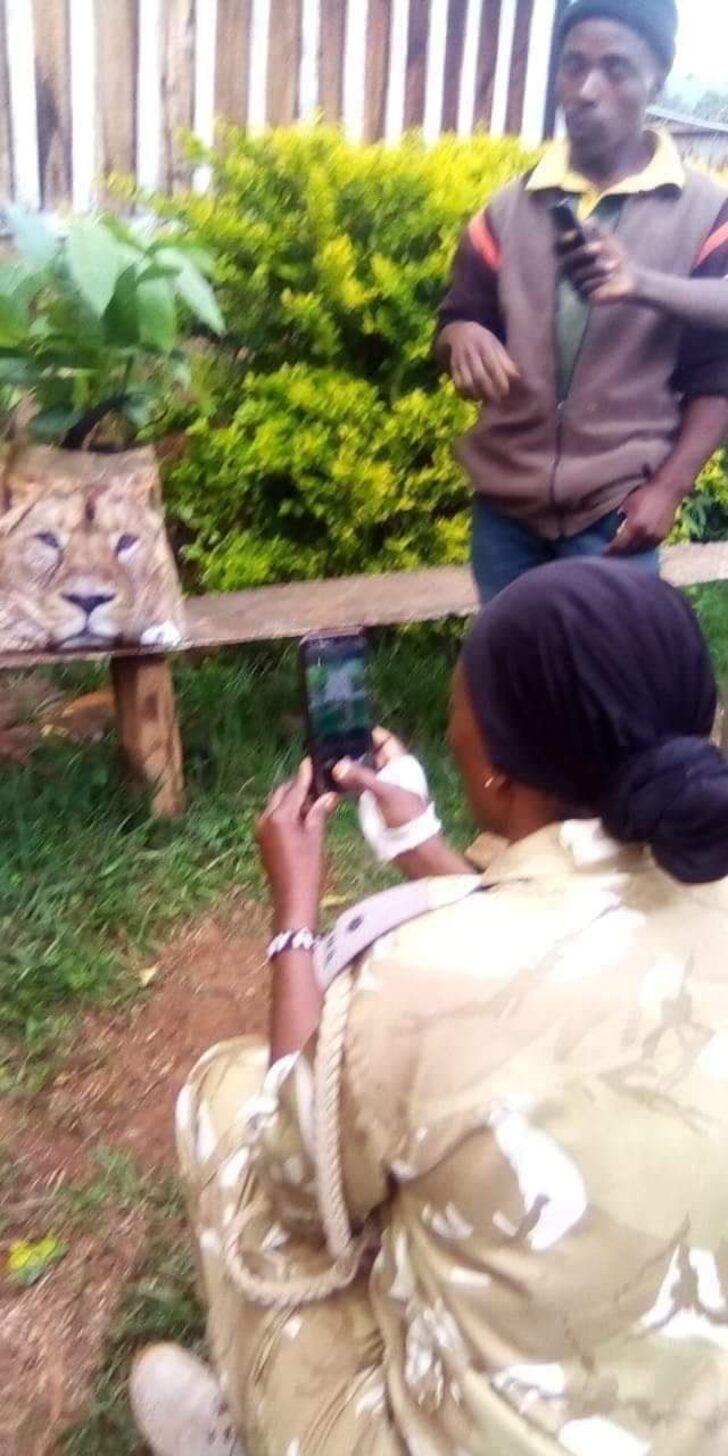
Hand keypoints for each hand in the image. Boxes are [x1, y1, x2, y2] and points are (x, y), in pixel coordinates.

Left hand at [257, 760, 337, 927]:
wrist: (293, 897)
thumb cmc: (308, 868)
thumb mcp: (316, 837)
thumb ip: (318, 812)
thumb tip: (328, 796)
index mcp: (279, 817)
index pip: (294, 790)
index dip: (303, 776)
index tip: (308, 762)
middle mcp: (265, 820)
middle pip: (281, 795)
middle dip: (296, 788)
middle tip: (314, 783)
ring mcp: (261, 831)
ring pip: (276, 807)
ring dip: (291, 801)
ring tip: (312, 800)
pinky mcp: (262, 840)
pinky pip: (273, 819)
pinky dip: (286, 814)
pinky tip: (302, 817)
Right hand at [335, 728, 471, 879]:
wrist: (409, 845)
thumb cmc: (406, 814)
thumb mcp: (385, 792)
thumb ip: (362, 778)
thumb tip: (338, 766)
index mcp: (400, 764)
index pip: (385, 741)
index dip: (370, 733)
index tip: (348, 728)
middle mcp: (388, 772)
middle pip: (368, 754)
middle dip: (352, 749)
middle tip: (329, 742)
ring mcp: (377, 786)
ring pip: (359, 770)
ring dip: (345, 766)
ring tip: (323, 756)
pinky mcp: (368, 800)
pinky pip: (353, 786)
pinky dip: (342, 782)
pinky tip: (327, 777)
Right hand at [443, 321, 519, 402]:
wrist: (460, 332)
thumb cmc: (484, 341)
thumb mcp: (496, 345)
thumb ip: (506, 361)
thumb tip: (516, 377)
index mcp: (485, 346)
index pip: (493, 366)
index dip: (499, 381)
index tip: (505, 391)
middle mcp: (471, 353)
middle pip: (479, 377)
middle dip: (489, 391)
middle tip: (498, 400)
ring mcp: (460, 361)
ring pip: (467, 383)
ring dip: (477, 395)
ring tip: (486, 400)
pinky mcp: (453, 368)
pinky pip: (458, 384)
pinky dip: (466, 394)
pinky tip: (475, 397)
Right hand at [559, 227, 637, 304]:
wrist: (630, 278)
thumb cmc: (617, 257)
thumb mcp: (608, 239)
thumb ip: (597, 228)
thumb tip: (587, 219)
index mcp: (573, 254)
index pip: (559, 247)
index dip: (564, 240)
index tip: (575, 234)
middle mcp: (570, 270)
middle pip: (565, 262)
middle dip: (582, 253)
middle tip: (600, 246)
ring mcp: (575, 284)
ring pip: (577, 276)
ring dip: (596, 268)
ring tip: (614, 264)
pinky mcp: (583, 296)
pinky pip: (585, 288)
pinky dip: (598, 280)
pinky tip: (610, 277)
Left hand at [605, 481, 679, 555]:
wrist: (667, 489)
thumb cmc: (645, 494)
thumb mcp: (627, 504)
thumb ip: (618, 518)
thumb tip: (610, 528)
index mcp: (634, 526)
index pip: (619, 545)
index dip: (610, 550)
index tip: (604, 553)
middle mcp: (645, 534)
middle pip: (629, 550)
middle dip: (619, 553)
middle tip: (612, 554)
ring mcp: (655, 537)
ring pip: (640, 551)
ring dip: (631, 552)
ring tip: (623, 552)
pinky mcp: (663, 536)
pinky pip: (649, 547)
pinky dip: (641, 548)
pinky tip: (636, 547)